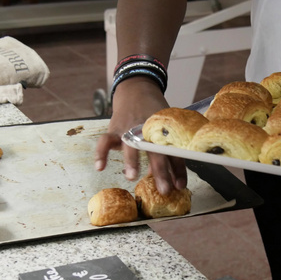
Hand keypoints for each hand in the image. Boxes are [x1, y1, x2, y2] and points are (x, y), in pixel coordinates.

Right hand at [94, 77, 187, 194]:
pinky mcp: (114, 129)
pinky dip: (101, 154)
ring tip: (132, 176)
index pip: (173, 152)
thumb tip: (174, 182)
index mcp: (164, 132)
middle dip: (160, 171)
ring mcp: (129, 129)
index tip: (180, 185)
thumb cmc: (153, 115)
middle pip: (155, 151)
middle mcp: (148, 131)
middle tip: (164, 189)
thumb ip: (168, 155)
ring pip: (131, 145)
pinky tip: (100, 168)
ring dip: (132, 160)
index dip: (178, 170)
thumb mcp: (164, 130)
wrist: (136, 90)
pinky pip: (105, 141)